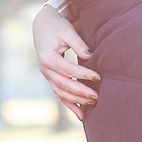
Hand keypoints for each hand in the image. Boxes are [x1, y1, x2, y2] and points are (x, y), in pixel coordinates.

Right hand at [32, 2, 98, 117]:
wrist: (42, 26)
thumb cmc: (57, 27)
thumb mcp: (67, 31)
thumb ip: (78, 43)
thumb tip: (90, 56)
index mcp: (48, 57)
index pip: (68, 70)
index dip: (83, 75)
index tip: (98, 77)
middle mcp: (45, 69)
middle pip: (64, 85)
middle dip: (81, 92)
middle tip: (97, 97)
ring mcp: (47, 75)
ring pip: (61, 92)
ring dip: (76, 101)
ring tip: (92, 105)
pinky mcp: (50, 79)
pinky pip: (59, 95)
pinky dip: (70, 105)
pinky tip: (81, 115)